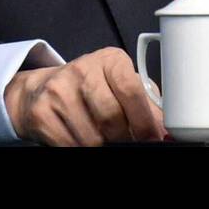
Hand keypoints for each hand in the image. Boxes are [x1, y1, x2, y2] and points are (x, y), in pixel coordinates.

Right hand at [3, 47, 165, 145]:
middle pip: (111, 117)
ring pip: (91, 138)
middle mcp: (82, 70)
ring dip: (103, 146)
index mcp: (109, 60)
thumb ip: (145, 106)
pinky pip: (69, 146)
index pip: (130, 88)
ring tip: (105, 139)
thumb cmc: (92, 90)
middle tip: (128, 142)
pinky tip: (83, 140)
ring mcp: (58, 91)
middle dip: (124, 138)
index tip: (150, 137)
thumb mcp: (120, 87)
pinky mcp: (41, 113)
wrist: (43, 90)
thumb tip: (166, 134)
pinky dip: (81, 148)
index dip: (144, 120)